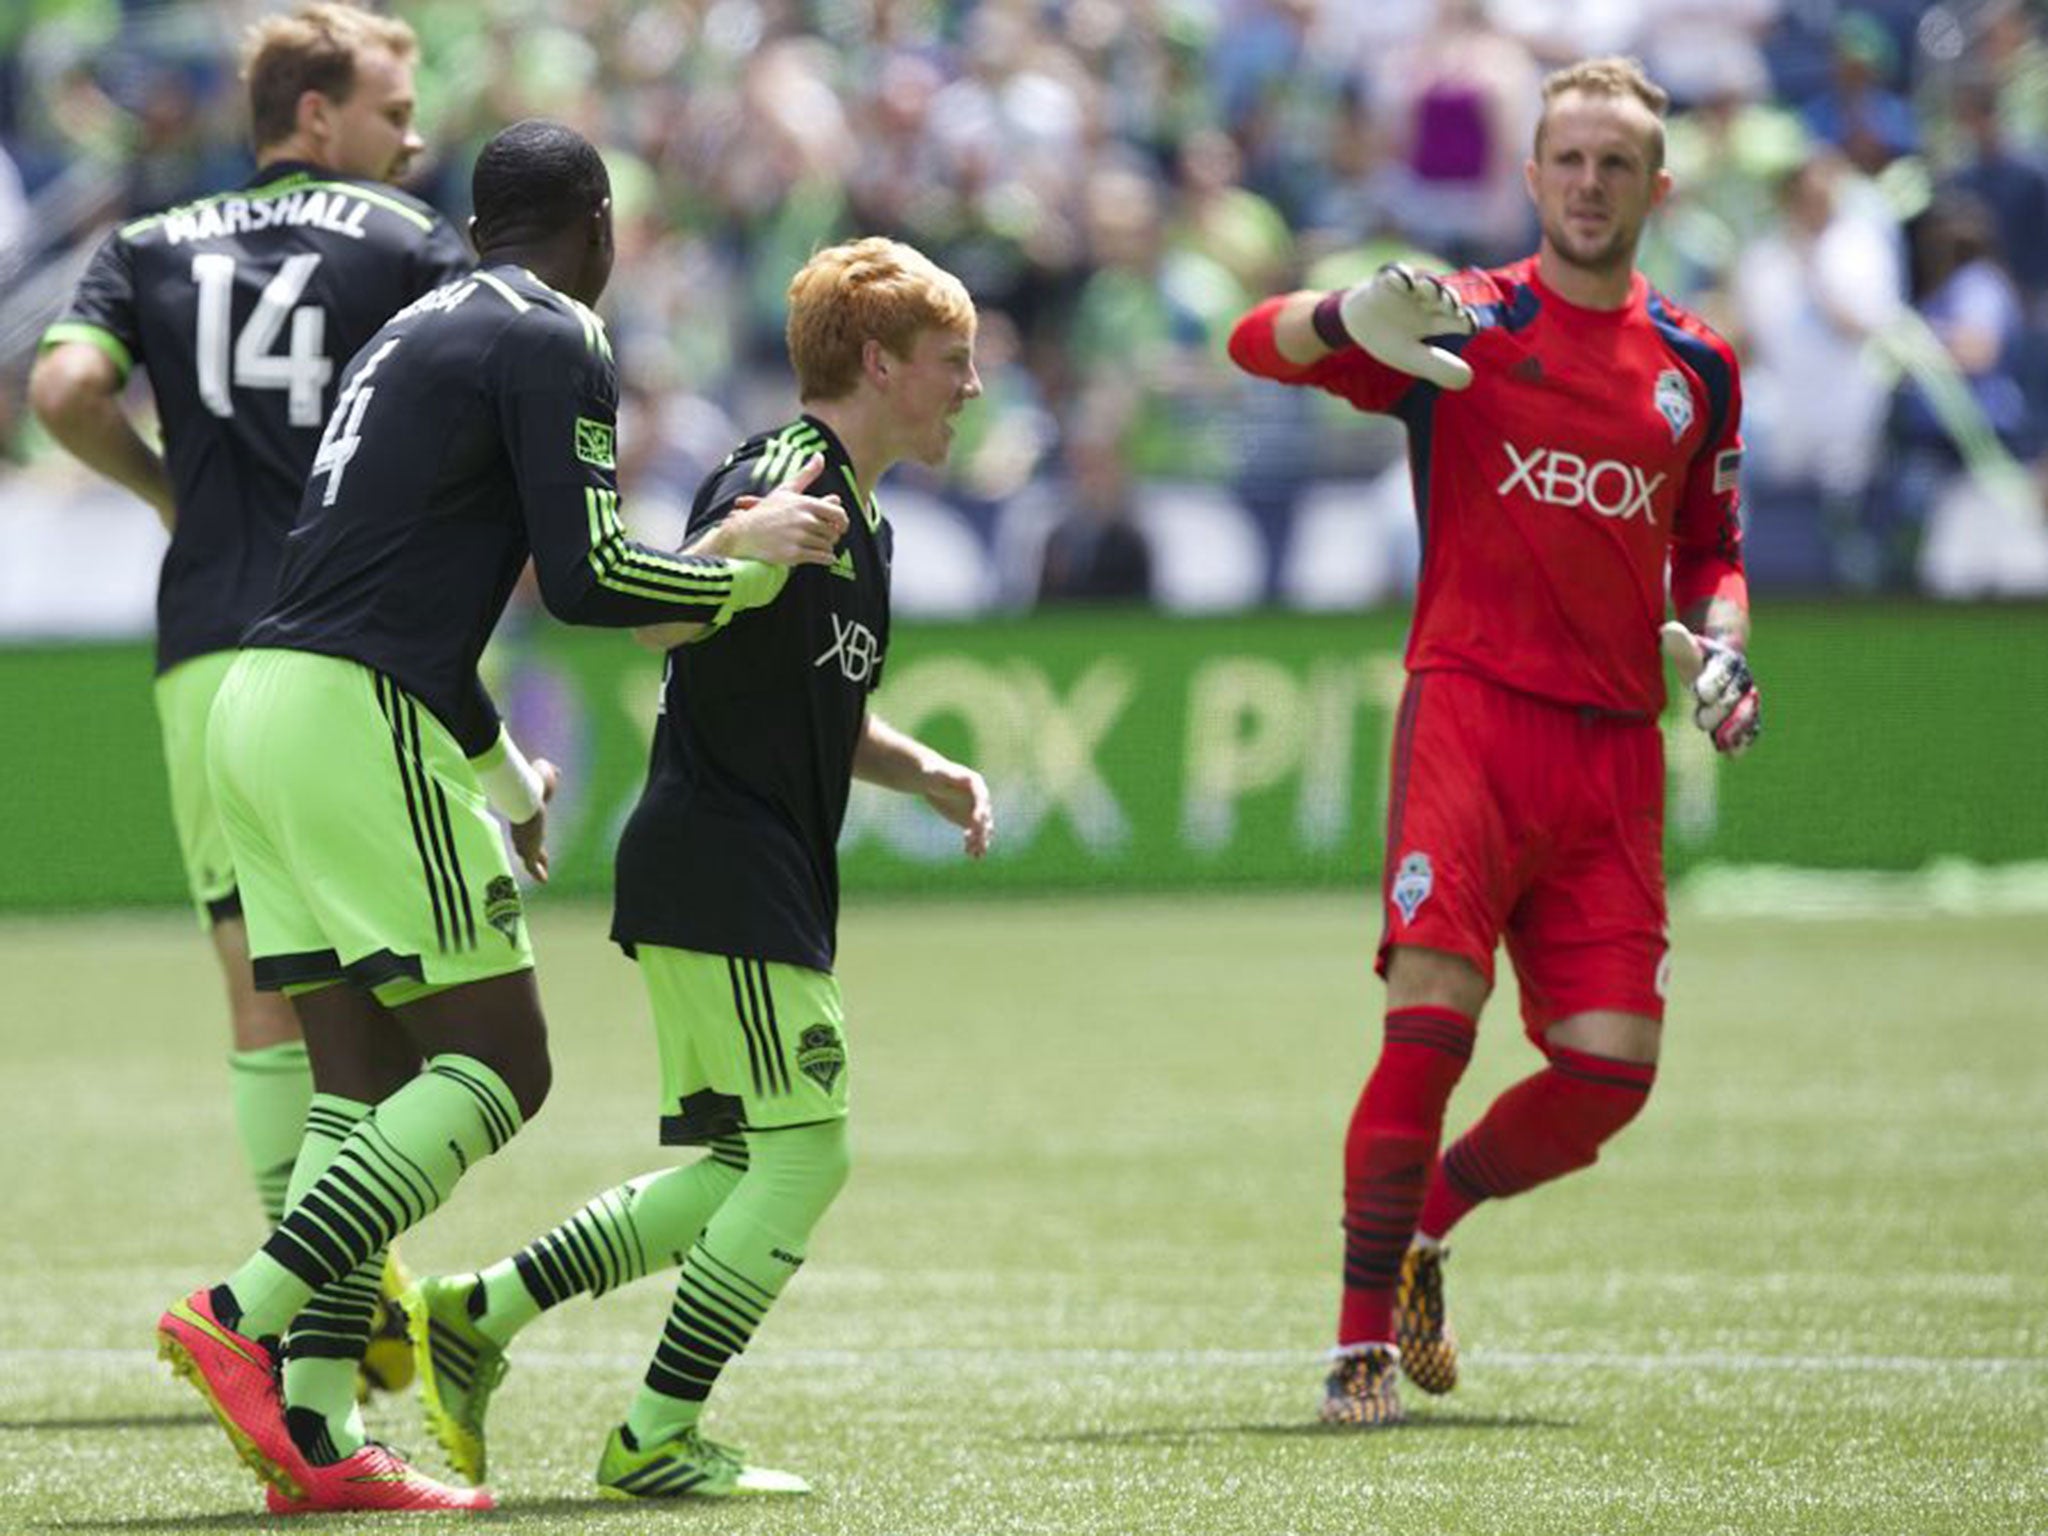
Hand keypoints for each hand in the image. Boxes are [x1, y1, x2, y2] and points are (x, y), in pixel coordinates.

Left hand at [507, 758, 559, 881]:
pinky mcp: (529, 851)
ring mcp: (524, 842)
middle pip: (527, 845)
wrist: (527, 796)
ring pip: (530, 857)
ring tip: (543, 878)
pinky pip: (533, 865)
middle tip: (540, 863)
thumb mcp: (545, 777)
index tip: (536, 838)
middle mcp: (521, 831)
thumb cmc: (534, 784)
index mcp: (524, 816)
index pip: (528, 828)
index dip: (533, 834)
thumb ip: (550, 774)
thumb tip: (556, 770)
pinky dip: (538, 872)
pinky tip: (543, 881)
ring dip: (537, 867)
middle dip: (535, 854)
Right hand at [720, 452, 847, 566]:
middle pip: (834, 532)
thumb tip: (820, 455)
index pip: (838, 514)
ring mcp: (799, 537)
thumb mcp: (786, 490)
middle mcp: (803, 519)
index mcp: (805, 503)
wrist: (743, 534)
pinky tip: (821, 557)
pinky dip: (826, 558)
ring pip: (828, 546)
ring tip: (817, 546)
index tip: (840, 527)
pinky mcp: (794, 554)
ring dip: (827, 548)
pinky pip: (822, 558)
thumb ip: (806, 474)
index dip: (843, 522)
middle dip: (832, 536)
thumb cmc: (767, 512)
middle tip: (825, 537)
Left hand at [922, 761, 993, 859]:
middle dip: (981, 829)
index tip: (976, 822)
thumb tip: (959, 777)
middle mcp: (980, 799)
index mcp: (976, 784)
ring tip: (976, 854)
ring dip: (980, 841)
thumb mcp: (939, 772)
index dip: (981, 810)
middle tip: (975, 841)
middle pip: (984, 816)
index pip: (982, 798)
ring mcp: (976, 810)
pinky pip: (974, 834)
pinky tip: (970, 854)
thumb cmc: (935, 772)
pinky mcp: (968, 820)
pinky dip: (973, 844)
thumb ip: (947, 775)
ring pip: (982, 829)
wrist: (932, 780)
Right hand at [1338, 264, 1478, 389]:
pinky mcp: (1385, 281)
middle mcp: (1427, 302)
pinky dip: (1399, 276)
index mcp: (1436, 320)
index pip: (1458, 318)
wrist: (1356, 325)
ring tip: (1430, 288)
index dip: (1466, 320)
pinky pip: (1394, 274)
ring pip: (1424, 282)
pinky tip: (1404, 281)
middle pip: (1444, 297)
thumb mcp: (1413, 358)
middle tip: (1451, 305)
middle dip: (1448, 299)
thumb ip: (1438, 367)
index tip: (1470, 325)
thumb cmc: (1390, 340)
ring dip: (1429, 284)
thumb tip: (1468, 379)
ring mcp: (1408, 290)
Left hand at [1660, 622, 1760, 755]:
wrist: (1721, 659)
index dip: (1714, 680)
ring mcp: (1745, 697)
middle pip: (1734, 695)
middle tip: (1700, 721)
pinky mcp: (1745, 714)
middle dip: (1720, 710)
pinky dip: (1744, 739)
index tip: (1700, 693)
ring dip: (1736, 728)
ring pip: (1747, 712)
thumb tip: (1669, 630)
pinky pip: (1751, 726)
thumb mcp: (1688, 648)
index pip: (1724, 669)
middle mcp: (1741, 679)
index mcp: (1727, 660)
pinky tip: (1734, 753)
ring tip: (1723, 744)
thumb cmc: (1698, 655)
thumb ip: (1681, 644)